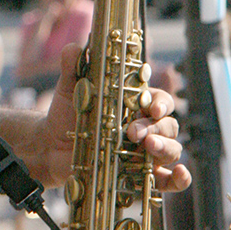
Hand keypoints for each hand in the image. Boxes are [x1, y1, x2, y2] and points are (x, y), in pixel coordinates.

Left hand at [41, 44, 190, 191]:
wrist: (51, 145)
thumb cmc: (67, 113)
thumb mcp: (70, 89)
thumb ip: (74, 68)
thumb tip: (74, 48)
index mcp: (135, 104)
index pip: (160, 100)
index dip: (160, 102)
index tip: (149, 105)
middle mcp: (146, 127)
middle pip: (168, 125)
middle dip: (156, 126)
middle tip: (132, 132)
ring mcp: (145, 153)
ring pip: (173, 149)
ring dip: (166, 148)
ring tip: (147, 147)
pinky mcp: (140, 176)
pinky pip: (168, 181)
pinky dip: (179, 179)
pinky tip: (179, 174)